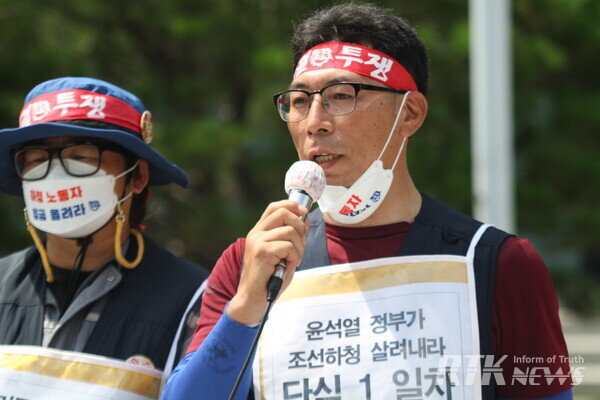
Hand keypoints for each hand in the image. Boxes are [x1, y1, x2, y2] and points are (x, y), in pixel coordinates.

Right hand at [227, 200, 308, 324]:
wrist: (253, 300)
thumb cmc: (269, 279)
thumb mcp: (283, 254)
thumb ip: (292, 237)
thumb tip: (306, 220)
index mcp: (259, 232)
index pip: (274, 207)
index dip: (291, 205)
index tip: (303, 212)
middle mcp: (256, 233)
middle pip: (284, 213)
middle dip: (300, 227)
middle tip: (300, 245)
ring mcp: (257, 241)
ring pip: (290, 231)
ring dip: (299, 248)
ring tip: (292, 261)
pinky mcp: (262, 251)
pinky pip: (289, 246)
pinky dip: (294, 257)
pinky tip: (286, 267)